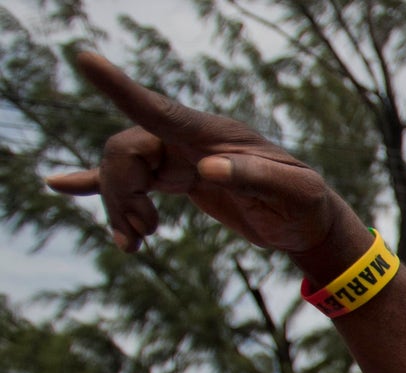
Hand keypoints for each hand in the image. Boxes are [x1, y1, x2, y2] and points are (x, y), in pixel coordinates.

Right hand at [45, 53, 362, 267]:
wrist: (308, 223)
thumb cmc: (307, 204)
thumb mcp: (294, 193)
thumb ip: (255, 178)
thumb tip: (208, 168)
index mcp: (213, 136)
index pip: (157, 109)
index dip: (120, 88)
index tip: (84, 59)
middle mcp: (191, 141)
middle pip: (125, 151)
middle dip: (118, 190)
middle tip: (145, 232)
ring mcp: (181, 159)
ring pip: (122, 170)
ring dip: (117, 206)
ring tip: (136, 243)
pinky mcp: (179, 180)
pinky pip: (131, 178)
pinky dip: (97, 184)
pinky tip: (60, 185)